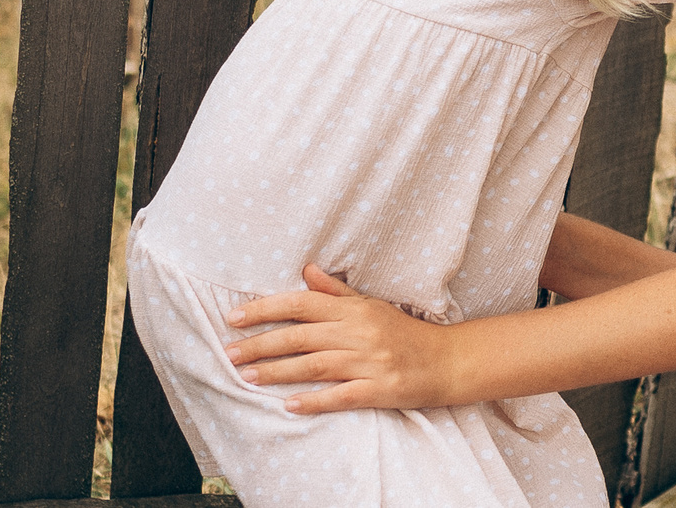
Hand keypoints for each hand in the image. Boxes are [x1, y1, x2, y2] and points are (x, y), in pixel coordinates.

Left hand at [225, 265, 458, 413]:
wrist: (447, 360)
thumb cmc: (405, 333)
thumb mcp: (372, 306)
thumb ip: (337, 291)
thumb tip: (306, 270)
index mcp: (355, 310)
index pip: (302, 304)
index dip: (266, 309)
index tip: (235, 317)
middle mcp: (359, 332)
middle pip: (301, 336)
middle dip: (261, 344)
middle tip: (228, 353)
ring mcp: (369, 362)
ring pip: (314, 365)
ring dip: (278, 372)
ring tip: (247, 377)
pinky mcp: (380, 389)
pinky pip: (341, 396)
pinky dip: (315, 400)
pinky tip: (289, 405)